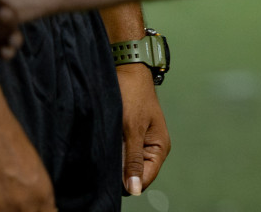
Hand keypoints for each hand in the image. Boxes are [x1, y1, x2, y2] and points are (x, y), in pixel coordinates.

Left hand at [115, 64, 169, 195]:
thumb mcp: (132, 130)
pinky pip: (118, 155)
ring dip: (113, 161)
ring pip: (124, 165)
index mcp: (159, 148)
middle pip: (134, 174)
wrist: (127, 71)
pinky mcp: (127, 138)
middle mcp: (151, 149)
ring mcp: (139, 144)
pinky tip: (102, 145)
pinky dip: (110, 153)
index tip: (107, 177)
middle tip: (103, 159)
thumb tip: (134, 189)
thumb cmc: (132, 96)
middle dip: (118, 172)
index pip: (144, 180)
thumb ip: (133, 160)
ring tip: (102, 148)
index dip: (127, 183)